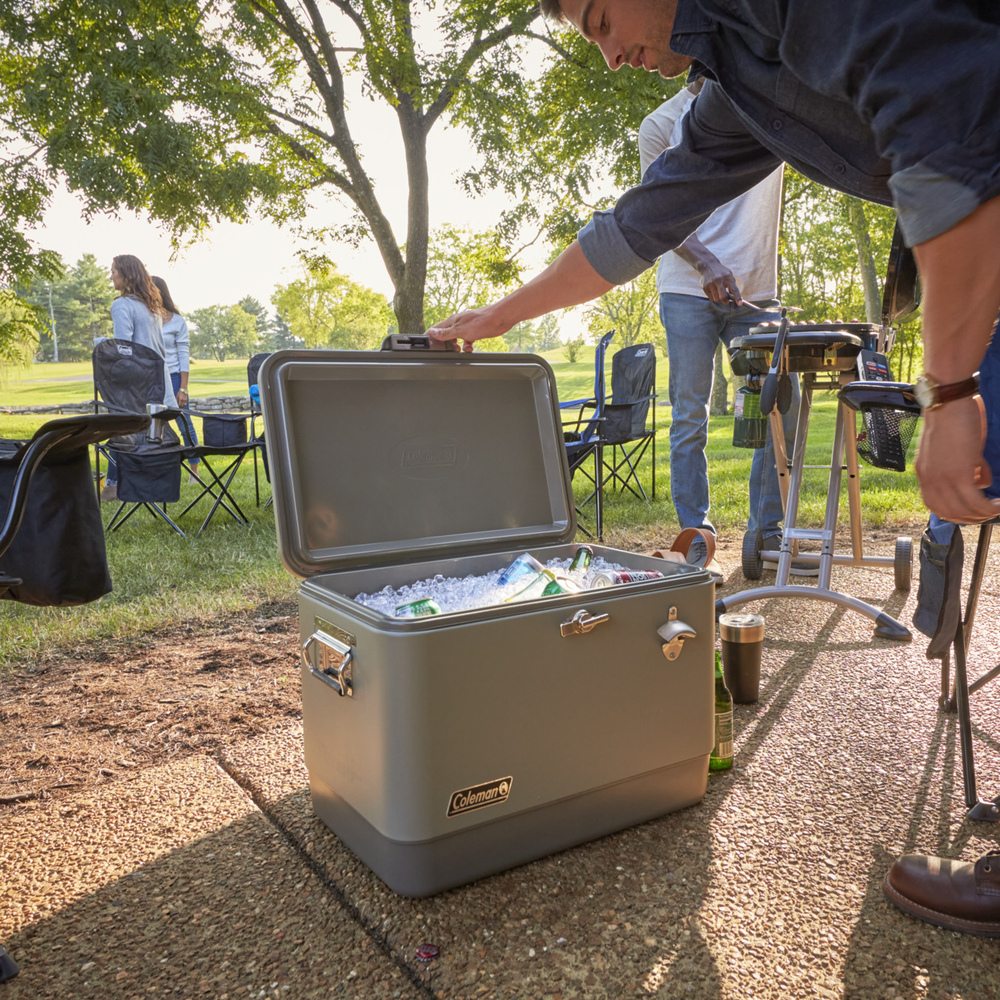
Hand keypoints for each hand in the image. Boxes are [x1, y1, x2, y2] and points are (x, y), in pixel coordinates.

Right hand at [427, 307, 505, 352]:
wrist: (499, 319)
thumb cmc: (481, 321)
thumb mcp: (460, 330)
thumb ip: (446, 333)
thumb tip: (432, 333)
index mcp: (452, 321)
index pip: (436, 329)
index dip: (430, 336)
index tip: (428, 345)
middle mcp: (457, 323)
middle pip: (445, 335)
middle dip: (445, 344)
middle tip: (448, 350)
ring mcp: (466, 328)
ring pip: (456, 339)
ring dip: (456, 346)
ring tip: (459, 349)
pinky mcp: (474, 332)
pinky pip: (467, 341)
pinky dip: (467, 346)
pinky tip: (470, 348)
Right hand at [698, 261, 740, 303]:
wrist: (708, 266)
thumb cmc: (721, 272)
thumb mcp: (729, 275)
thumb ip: (732, 286)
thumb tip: (735, 298)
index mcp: (727, 277)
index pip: (734, 289)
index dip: (737, 297)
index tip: (740, 304)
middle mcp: (719, 280)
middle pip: (723, 297)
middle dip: (726, 301)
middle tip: (726, 301)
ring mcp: (711, 284)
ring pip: (716, 299)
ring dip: (719, 300)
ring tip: (719, 294)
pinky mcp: (705, 287)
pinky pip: (711, 298)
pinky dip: (714, 297)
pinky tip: (714, 292)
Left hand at [914, 395, 999, 522]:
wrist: (946, 401)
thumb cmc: (953, 418)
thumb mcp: (956, 449)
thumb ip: (967, 467)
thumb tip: (982, 482)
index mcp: (924, 473)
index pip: (934, 504)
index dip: (953, 513)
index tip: (970, 512)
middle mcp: (928, 479)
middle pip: (948, 513)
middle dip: (970, 518)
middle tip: (988, 514)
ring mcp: (941, 478)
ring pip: (962, 510)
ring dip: (982, 515)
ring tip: (997, 509)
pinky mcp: (957, 474)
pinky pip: (975, 501)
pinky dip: (988, 507)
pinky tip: (999, 504)